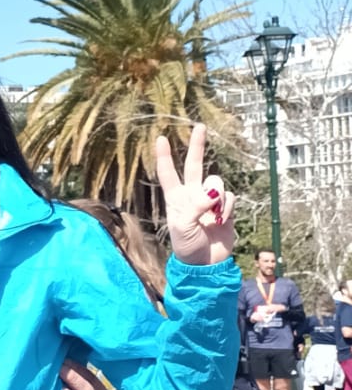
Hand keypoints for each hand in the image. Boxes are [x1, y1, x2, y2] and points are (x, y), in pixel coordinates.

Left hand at [157, 125, 235, 265]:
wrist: (205, 263)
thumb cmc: (187, 246)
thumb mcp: (182, 226)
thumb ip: (195, 206)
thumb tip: (212, 192)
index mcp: (175, 198)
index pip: (168, 173)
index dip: (164, 156)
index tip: (160, 138)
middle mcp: (192, 195)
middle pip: (195, 165)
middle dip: (197, 146)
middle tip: (199, 126)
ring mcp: (210, 200)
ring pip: (217, 183)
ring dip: (216, 199)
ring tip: (210, 219)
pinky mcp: (226, 208)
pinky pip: (229, 197)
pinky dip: (226, 209)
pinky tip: (220, 222)